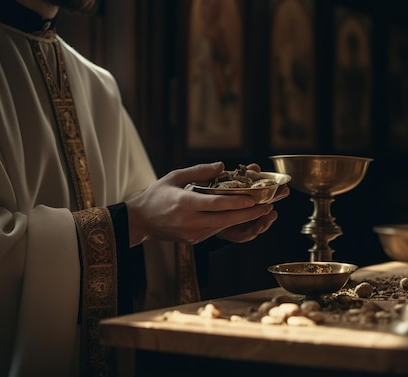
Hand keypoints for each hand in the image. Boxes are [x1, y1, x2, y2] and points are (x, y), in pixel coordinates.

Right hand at [126, 162, 284, 246]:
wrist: (140, 221)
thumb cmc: (156, 194)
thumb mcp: (174, 176)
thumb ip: (199, 171)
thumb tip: (222, 166)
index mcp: (183, 203)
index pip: (215, 204)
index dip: (236, 203)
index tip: (253, 199)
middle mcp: (188, 221)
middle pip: (225, 219)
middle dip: (248, 214)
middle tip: (267, 207)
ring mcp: (191, 233)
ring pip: (223, 227)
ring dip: (243, 220)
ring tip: (261, 210)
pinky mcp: (193, 240)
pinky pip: (216, 230)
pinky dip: (229, 223)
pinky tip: (242, 216)